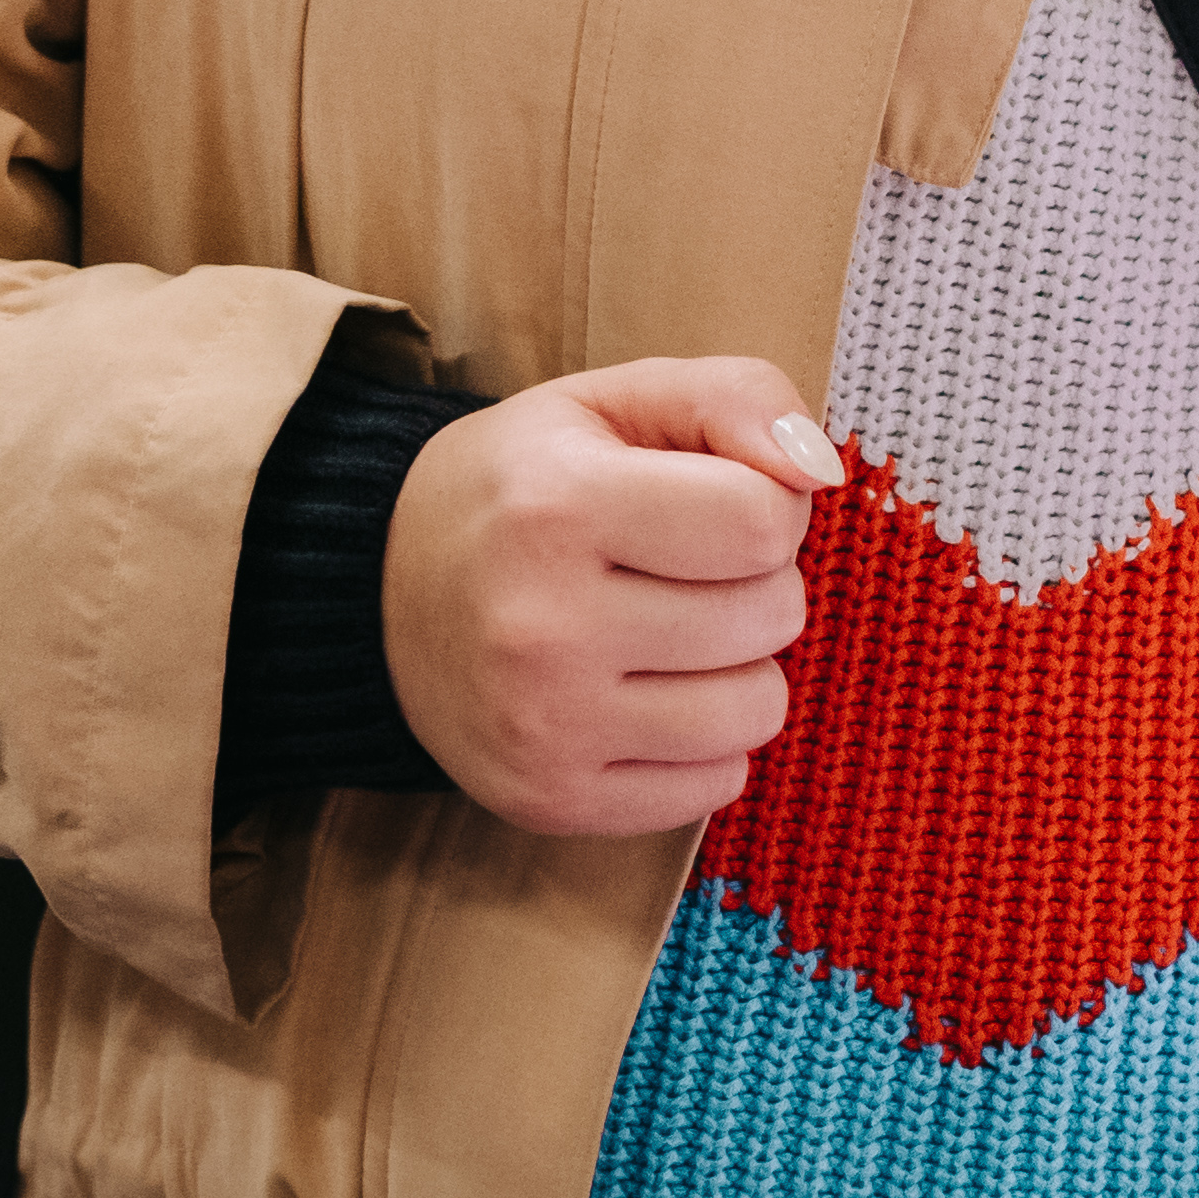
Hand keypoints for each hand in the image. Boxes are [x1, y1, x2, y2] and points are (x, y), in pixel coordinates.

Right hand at [385, 353, 844, 843]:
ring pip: (758, 711)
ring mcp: (545, 727)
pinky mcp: (551, 800)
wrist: (376, 598)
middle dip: (754, 584)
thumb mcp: (611, 401)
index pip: (764, 522)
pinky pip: (716, 786)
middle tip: (681, 572)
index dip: (763, 506)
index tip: (710, 505)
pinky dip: (705, 744)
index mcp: (556, 507)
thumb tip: (822, 471)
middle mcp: (543, 627)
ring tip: (670, 637)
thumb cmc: (521, 489)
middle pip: (771, 615)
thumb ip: (736, 397)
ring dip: (740, 668)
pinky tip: (646, 700)